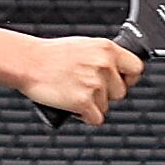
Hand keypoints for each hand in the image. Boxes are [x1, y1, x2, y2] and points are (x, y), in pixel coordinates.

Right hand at [19, 34, 145, 124]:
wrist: (28, 62)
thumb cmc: (50, 55)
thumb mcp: (84, 46)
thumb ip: (103, 57)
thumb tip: (118, 70)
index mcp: (106, 48)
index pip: (136, 68)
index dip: (128, 78)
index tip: (119, 81)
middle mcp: (104, 65)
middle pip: (121, 92)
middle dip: (107, 94)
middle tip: (87, 88)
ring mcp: (94, 84)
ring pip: (107, 106)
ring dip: (93, 105)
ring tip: (75, 92)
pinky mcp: (83, 101)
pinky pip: (96, 119)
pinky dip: (86, 117)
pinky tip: (74, 106)